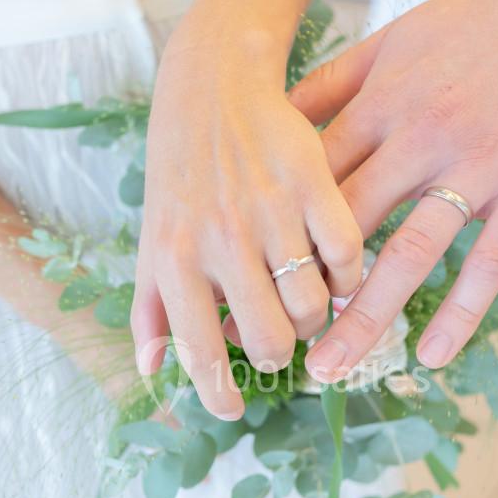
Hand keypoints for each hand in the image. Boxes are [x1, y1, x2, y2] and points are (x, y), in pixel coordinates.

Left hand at [131, 20, 363, 420]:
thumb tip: (150, 372)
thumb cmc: (180, 176)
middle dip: (277, 353)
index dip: (219, 394)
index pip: (201, 352)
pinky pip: (348, 259)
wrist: (213, 88)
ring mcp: (270, 212)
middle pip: (271, 339)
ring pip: (313, 306)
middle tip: (276, 340)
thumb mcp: (153, 240)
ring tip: (302, 299)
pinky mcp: (314, 183)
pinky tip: (332, 266)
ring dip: (313, 317)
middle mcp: (221, 239)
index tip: (231, 409)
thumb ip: (149, 309)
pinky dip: (348, 275)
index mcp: (176, 259)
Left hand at [288, 0, 497, 381]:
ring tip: (329, 368)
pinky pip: (489, 263)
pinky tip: (429, 358)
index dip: (272, 234)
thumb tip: (273, 123)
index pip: (312, 180)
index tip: (242, 280)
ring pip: (409, 254)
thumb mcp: (396, 39)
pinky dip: (460, 314)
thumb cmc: (479, 26)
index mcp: (382, 101)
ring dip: (365, 318)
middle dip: (300, 288)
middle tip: (264, 340)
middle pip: (346, 227)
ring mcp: (478, 166)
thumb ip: (334, 83)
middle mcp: (422, 136)